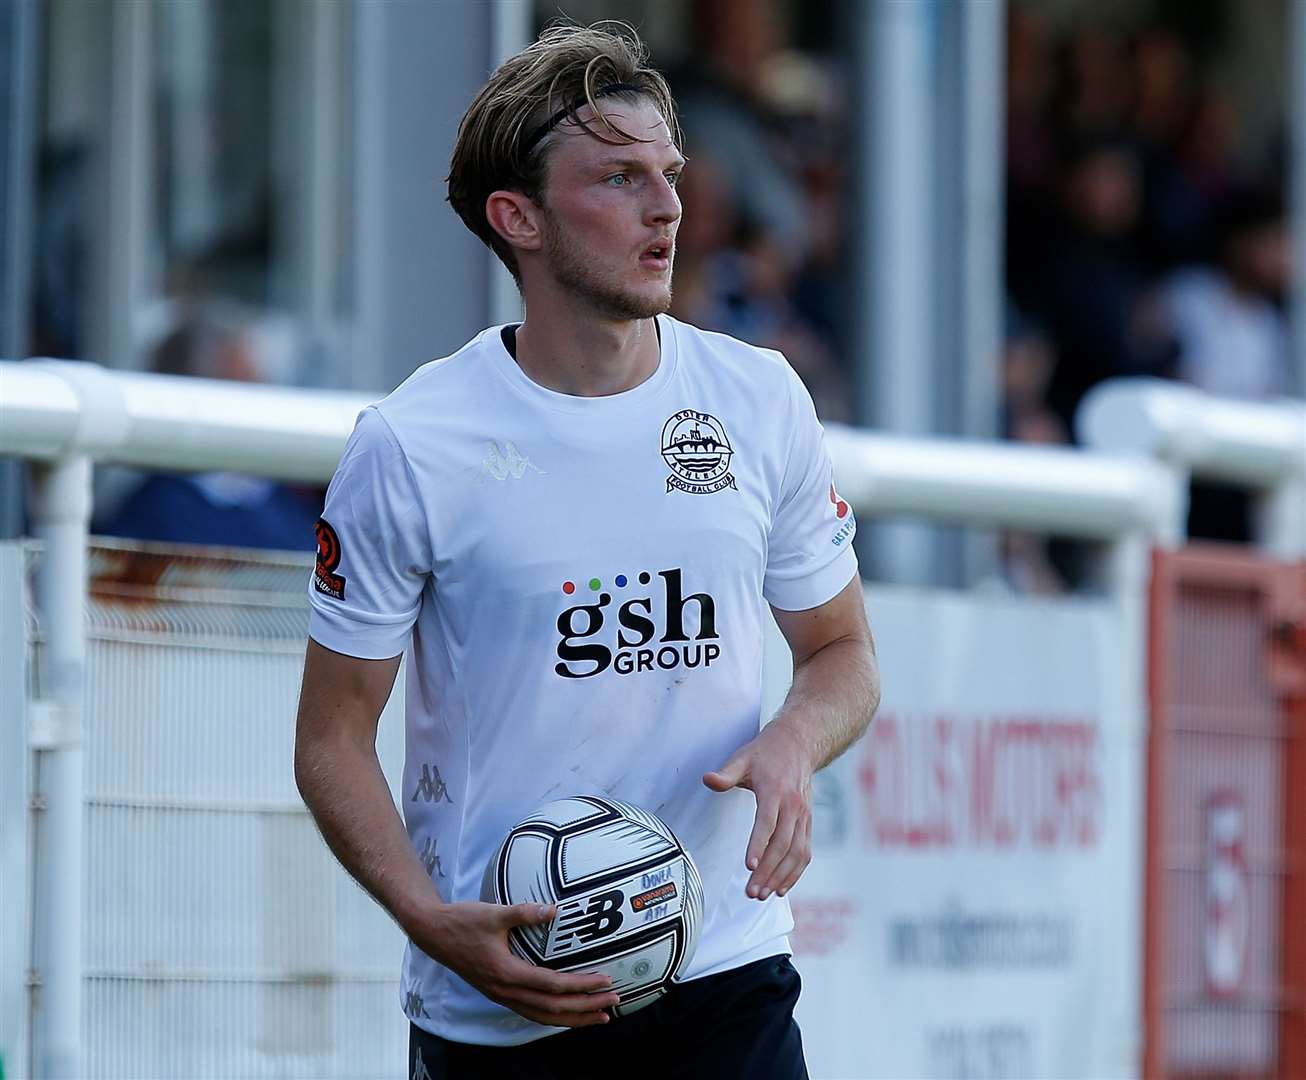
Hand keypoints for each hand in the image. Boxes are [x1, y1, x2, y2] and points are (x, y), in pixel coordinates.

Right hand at [412, 900, 618, 1026]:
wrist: (434, 934)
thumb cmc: (463, 921)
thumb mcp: (494, 913)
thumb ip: (525, 912)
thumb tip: (555, 909)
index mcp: (507, 973)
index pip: (552, 986)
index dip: (581, 986)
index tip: (605, 981)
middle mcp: (506, 990)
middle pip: (552, 1008)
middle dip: (585, 1007)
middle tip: (613, 1002)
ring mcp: (501, 995)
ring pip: (542, 1016)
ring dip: (573, 1018)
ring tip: (599, 1018)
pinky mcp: (499, 993)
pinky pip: (531, 1012)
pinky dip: (554, 1017)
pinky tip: (568, 1015)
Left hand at [702, 720, 813, 900]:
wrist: (799, 744)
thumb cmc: (766, 753)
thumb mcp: (742, 758)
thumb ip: (726, 774)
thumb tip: (707, 779)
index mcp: (775, 790)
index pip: (767, 822)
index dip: (758, 844)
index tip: (748, 865)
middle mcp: (793, 805)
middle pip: (782, 844)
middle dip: (767, 871)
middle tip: (752, 891)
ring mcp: (803, 815)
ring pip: (796, 852)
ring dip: (781, 876)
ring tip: (763, 894)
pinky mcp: (808, 822)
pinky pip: (805, 852)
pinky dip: (795, 872)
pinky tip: (782, 887)